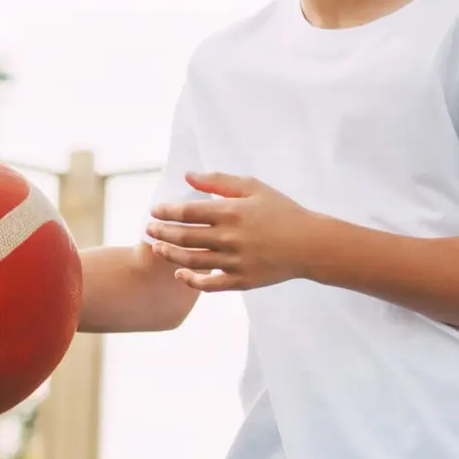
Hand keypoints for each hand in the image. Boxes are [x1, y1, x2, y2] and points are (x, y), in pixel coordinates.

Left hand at [145, 172, 318, 291]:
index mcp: (232, 211)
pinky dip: (191, 280)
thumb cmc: (281, 211)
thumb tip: (187, 174)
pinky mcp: (242, 280)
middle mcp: (230, 237)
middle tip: (148, 229)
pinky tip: (179, 273)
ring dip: (170, 254)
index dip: (167, 212)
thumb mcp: (253, 187)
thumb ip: (219, 181)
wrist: (309, 244)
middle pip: (185, 236)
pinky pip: (210, 284)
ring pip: (192, 260)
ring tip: (157, 249)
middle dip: (161, 232)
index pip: (188, 211)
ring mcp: (235, 261)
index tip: (155, 211)